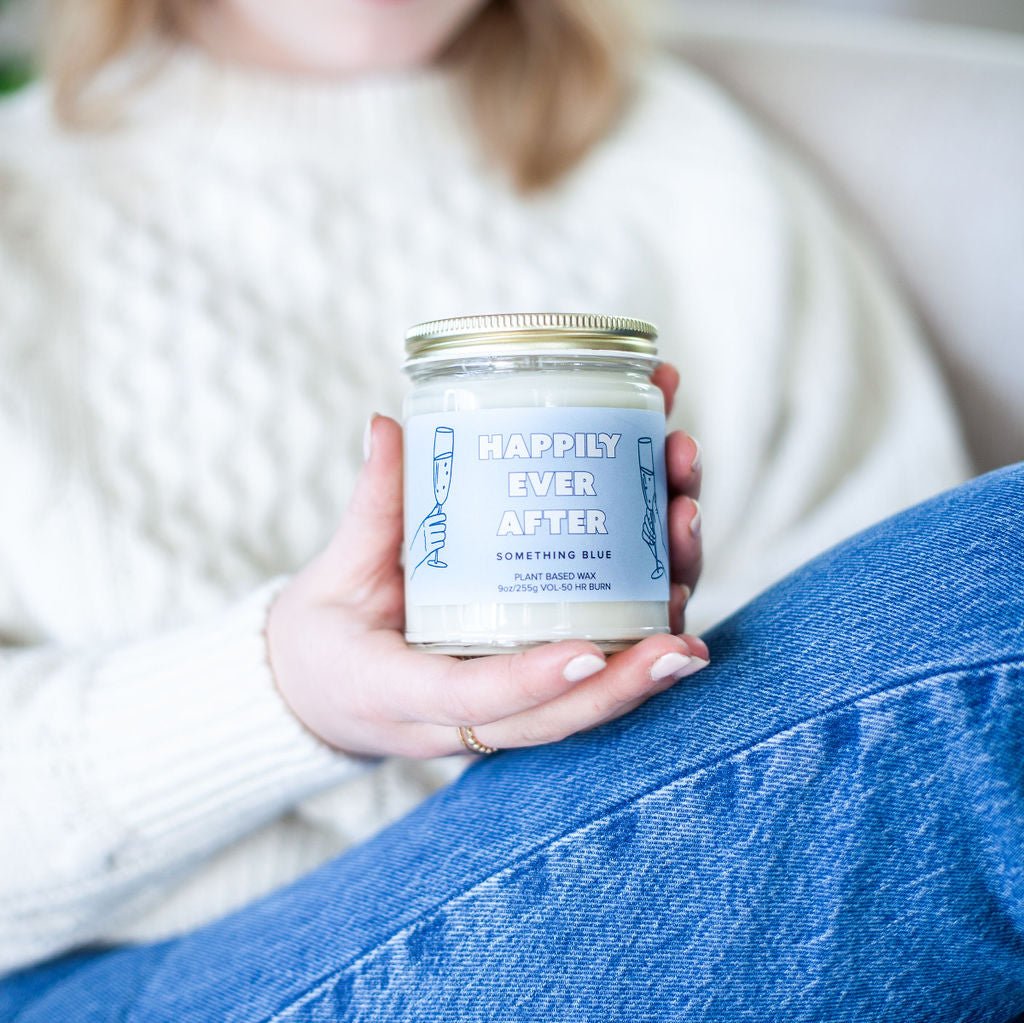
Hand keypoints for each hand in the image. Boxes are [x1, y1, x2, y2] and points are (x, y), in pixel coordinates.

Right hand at [266, 364, 705, 757]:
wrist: (323, 685)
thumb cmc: (326, 637)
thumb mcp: (335, 577)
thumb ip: (371, 507)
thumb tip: (387, 425)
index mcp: (405, 693)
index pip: (477, 700)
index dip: (537, 680)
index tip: (591, 649)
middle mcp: (469, 715)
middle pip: (564, 715)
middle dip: (632, 676)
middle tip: (683, 633)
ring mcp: (507, 703)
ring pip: (593, 689)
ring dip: (654, 621)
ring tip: (685, 523)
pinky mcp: (530, 680)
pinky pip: (593, 660)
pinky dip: (642, 611)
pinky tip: (676, 540)